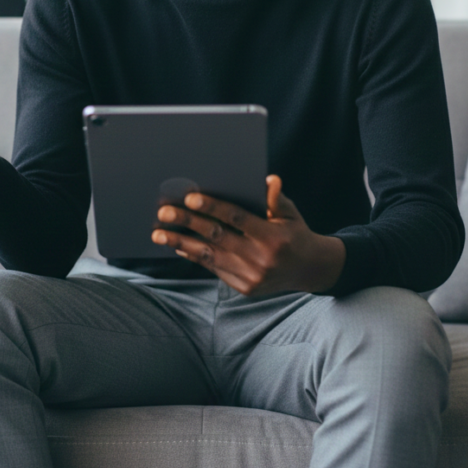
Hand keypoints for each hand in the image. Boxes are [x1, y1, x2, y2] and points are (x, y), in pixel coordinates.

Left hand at [152, 175, 345, 295]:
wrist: (309, 270)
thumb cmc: (295, 232)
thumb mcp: (290, 213)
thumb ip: (275, 198)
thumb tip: (268, 179)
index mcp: (273, 237)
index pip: (237, 219)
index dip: (213, 207)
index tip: (190, 197)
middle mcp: (261, 259)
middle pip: (217, 237)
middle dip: (187, 223)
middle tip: (163, 211)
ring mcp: (251, 277)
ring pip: (209, 256)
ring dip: (180, 242)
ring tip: (158, 233)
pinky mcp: (244, 288)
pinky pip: (214, 268)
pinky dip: (194, 256)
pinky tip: (178, 244)